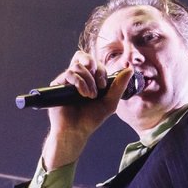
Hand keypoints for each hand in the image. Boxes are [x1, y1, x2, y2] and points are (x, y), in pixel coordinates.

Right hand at [42, 51, 126, 166]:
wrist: (76, 131)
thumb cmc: (91, 119)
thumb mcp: (110, 102)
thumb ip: (119, 86)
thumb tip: (130, 69)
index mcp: (88, 80)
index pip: (94, 64)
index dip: (101, 70)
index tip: (104, 85)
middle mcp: (77, 78)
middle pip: (82, 56)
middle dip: (93, 65)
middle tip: (98, 81)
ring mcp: (67, 81)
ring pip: (77, 66)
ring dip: (88, 80)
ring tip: (90, 95)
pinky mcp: (58, 85)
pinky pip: (68, 73)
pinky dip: (79, 82)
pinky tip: (83, 94)